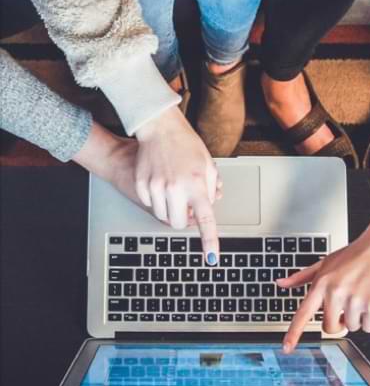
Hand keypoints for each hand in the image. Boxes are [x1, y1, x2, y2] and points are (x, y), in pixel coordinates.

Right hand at [135, 106, 220, 262]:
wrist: (159, 128)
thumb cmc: (186, 144)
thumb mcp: (208, 165)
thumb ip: (212, 189)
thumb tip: (210, 206)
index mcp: (196, 185)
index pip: (205, 220)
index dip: (209, 241)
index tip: (211, 258)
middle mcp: (175, 188)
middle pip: (178, 224)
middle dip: (183, 219)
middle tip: (186, 205)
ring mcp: (156, 187)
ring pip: (162, 216)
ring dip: (170, 209)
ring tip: (174, 189)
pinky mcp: (142, 185)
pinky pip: (150, 204)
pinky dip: (157, 199)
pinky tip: (161, 182)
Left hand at [277, 216, 369, 352]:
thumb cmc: (353, 255)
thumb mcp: (324, 263)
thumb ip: (301, 277)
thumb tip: (281, 283)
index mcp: (321, 284)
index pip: (303, 313)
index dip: (293, 333)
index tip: (286, 348)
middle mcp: (335, 293)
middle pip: (329, 327)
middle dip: (337, 322)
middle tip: (344, 306)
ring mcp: (354, 300)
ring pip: (351, 327)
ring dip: (356, 317)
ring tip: (360, 295)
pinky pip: (368, 328)